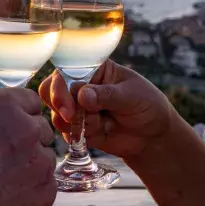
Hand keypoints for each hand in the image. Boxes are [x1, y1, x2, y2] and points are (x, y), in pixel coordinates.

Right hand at [0, 88, 56, 205]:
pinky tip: (2, 204)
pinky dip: (30, 196)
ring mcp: (39, 160)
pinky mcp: (45, 192)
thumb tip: (5, 128)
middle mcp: (25, 126)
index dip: (19, 118)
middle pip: (40, 129)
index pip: (30, 101)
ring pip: (45, 160)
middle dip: (26, 144)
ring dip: (29, 170)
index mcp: (0, 105)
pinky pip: (45, 188)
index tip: (7, 134)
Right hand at [39, 60, 174, 158]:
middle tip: (72, 117)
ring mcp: (76, 107)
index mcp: (92, 68)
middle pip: (50, 90)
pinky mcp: (76, 127)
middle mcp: (79, 85)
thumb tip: (82, 95)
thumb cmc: (147, 106)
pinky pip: (66, 131)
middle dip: (60, 105)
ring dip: (74, 123)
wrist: (153, 137)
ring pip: (57, 113)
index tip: (67, 105)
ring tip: (99, 124)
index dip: (59, 86)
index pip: (65, 71)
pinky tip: (99, 133)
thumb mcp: (132, 96)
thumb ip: (107, 95)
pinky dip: (78, 135)